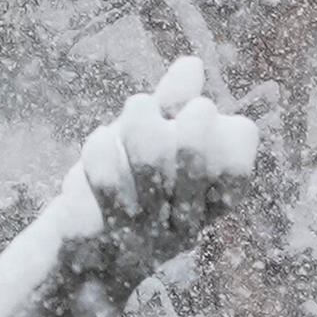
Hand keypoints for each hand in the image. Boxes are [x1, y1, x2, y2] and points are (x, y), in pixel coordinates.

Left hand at [74, 58, 259, 264]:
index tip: (195, 114)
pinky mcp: (103, 232)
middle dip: (179, 115)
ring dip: (138, 119)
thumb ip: (174, 105)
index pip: (237, 160)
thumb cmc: (124, 192)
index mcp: (208, 206)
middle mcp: (184, 225)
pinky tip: (100, 142)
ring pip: (151, 153)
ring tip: (129, 115)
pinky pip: (105, 169)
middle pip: (195, 152)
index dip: (220, 129)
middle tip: (162, 108)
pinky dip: (100, 144)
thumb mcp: (154, 144)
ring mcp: (146, 232)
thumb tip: (192, 64)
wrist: (79, 252)